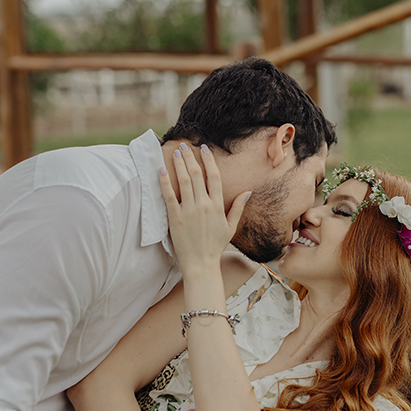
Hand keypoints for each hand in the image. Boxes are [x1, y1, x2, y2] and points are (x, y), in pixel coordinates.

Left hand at [158, 142, 250, 274]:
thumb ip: (238, 208)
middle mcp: (204, 205)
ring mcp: (189, 211)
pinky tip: (162, 170)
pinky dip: (165, 181)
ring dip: (179, 164)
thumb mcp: (230, 227)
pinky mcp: (175, 218)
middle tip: (184, 146)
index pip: (214, 176)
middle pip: (197, 174)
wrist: (202, 265)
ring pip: (184, 181)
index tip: (204, 149)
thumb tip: (248, 192)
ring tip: (175, 152)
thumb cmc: (215, 247)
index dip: (209, 160)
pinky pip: (169, 195)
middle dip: (190, 157)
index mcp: (218, 206)